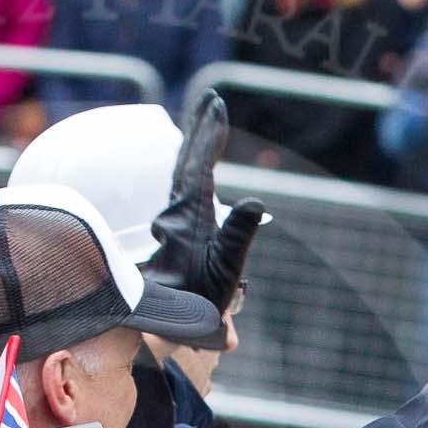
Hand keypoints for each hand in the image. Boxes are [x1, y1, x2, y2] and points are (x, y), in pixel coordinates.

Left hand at [145, 90, 264, 318]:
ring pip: (182, 173)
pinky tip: (194, 163)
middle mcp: (179, 213)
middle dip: (199, 129)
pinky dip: (192, 168)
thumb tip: (254, 202)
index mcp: (191, 216)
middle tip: (210, 101)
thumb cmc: (199, 301)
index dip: (208, 134)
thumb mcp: (225, 272)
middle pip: (186, 161)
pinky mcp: (178, 231)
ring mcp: (176, 221)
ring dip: (195, 144)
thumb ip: (238, 236)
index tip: (216, 106)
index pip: (198, 165)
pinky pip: (183, 189)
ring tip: (205, 120)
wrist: (172, 326)